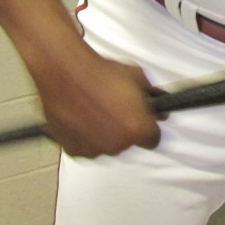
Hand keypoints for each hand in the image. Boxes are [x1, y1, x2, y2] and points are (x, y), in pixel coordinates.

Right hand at [30, 44, 162, 157]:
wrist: (65, 73)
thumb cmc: (100, 73)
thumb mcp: (136, 76)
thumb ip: (152, 95)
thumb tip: (159, 103)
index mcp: (137, 129)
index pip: (153, 139)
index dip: (148, 127)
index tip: (143, 119)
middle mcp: (117, 145)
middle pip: (128, 142)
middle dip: (125, 128)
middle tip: (115, 108)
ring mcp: (95, 150)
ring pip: (106, 145)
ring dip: (105, 133)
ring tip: (95, 109)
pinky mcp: (74, 150)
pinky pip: (86, 146)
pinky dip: (85, 136)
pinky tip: (82, 116)